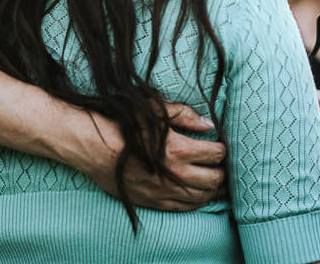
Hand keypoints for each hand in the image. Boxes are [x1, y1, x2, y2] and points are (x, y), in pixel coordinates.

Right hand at [75, 103, 225, 211]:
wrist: (96, 148)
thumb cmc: (125, 125)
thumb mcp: (155, 111)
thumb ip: (184, 115)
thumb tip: (208, 125)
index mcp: (178, 149)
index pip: (215, 154)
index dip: (222, 150)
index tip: (221, 147)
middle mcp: (175, 174)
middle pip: (213, 179)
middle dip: (222, 172)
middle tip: (223, 167)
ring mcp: (165, 191)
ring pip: (201, 196)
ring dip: (213, 190)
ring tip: (216, 183)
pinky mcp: (154, 201)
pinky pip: (183, 208)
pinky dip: (196, 203)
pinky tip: (199, 196)